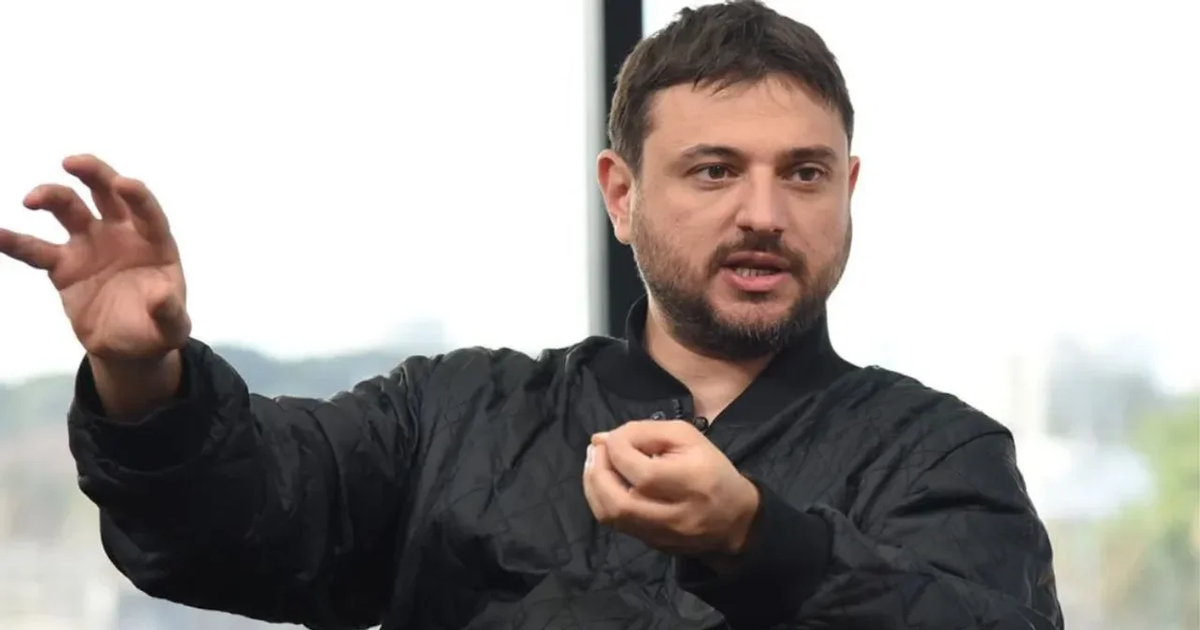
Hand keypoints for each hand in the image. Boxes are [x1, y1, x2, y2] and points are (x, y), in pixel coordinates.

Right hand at [0, 155, 189, 360]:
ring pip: (70, 210)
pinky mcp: (64, 265)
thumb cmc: (157, 329)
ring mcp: (90, 245)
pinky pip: (36, 249)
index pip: (148, 212)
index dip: (137, 196)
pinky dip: (14, 241)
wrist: (128, 346)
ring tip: (31, 200)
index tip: (124, 183)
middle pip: (107, 194)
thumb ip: (171, 313)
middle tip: (72, 162)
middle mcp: (122, 234)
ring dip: (52, 197)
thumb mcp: (173, 327)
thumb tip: (163, 297)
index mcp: (155, 242)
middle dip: (93, 174)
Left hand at [582, 420, 759, 558]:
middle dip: (597, 471)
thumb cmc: (711, 470)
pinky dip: (602, 501)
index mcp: (691, 483)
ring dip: (593, 487)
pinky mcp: (652, 544)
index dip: (617, 450)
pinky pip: (616, 525)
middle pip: (619, 502)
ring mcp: (661, 535)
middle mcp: (675, 516)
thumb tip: (602, 439)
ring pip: (612, 517)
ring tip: (594, 464)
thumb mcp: (688, 438)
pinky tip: (604, 483)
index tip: (611, 437)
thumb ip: (645, 432)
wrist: (734, 519)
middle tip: (595, 450)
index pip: (642, 472)